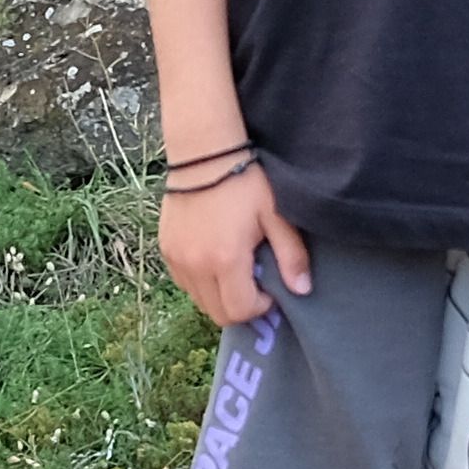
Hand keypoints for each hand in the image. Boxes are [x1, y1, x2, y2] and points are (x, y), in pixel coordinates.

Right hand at [159, 154, 305, 326]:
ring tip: (236, 271)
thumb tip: (303, 290)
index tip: (270, 289)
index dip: (260, 307)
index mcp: (225, 259)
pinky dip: (201, 283)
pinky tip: (215, 260)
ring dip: (220, 296)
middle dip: (241, 307)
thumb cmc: (246, 182)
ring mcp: (176, 259)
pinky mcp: (166, 250)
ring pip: (199, 301)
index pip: (240, 311)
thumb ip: (291, 256)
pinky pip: (184, 283)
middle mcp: (196, 266)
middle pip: (217, 313)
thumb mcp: (276, 215)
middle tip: (255, 285)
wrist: (204, 154)